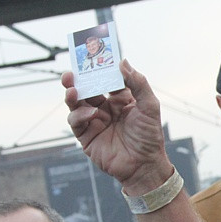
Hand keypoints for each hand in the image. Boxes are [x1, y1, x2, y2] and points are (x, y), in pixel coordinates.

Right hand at [62, 59, 172, 194]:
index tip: (91, 56)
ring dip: (72, 94)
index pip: (106, 79)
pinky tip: (91, 113)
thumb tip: (123, 62)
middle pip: (86, 89)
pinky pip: (76, 122)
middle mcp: (105, 108)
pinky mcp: (86, 136)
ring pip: (76, 103)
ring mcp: (94, 121)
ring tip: (72, 88)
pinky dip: (79, 115)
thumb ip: (138, 84)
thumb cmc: (149, 137)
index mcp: (120, 99)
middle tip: (71, 72)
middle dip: (76, 79)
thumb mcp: (150, 106)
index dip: (98, 68)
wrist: (144, 165)